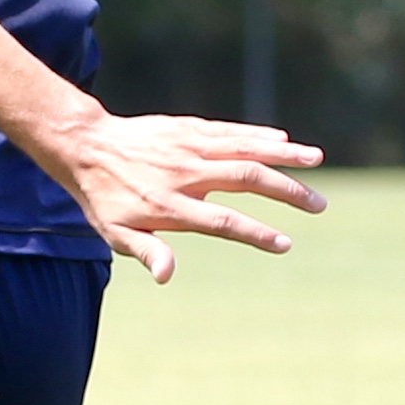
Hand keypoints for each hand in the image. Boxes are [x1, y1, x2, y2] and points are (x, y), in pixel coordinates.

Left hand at [38, 113, 327, 282]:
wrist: (85, 145)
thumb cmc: (104, 197)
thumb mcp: (116, 233)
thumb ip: (148, 251)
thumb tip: (167, 276)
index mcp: (170, 205)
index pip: (223, 221)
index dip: (256, 233)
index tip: (285, 243)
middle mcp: (185, 173)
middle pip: (246, 179)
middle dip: (287, 191)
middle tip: (319, 205)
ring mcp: (189, 147)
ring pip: (244, 147)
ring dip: (283, 153)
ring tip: (317, 159)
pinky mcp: (188, 128)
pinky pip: (229, 131)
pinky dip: (257, 134)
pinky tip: (283, 139)